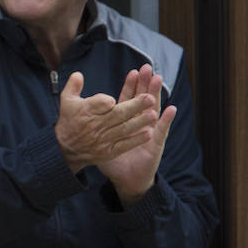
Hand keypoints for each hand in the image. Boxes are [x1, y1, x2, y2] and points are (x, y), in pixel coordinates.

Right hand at [53, 70, 158, 172]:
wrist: (65, 149)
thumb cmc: (69, 120)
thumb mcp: (66, 101)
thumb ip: (73, 86)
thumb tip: (79, 74)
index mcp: (85, 111)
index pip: (97, 104)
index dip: (104, 102)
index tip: (113, 99)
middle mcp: (95, 125)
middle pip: (117, 115)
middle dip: (134, 106)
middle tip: (150, 98)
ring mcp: (102, 139)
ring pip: (124, 129)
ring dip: (140, 122)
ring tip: (153, 114)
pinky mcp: (108, 152)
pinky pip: (124, 145)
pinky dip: (136, 140)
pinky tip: (148, 134)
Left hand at [97, 65, 177, 206]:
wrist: (126, 179)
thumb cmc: (113, 161)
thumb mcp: (98, 143)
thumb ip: (91, 129)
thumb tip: (76, 117)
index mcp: (126, 122)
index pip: (128, 99)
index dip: (131, 86)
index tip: (133, 72)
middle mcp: (140, 123)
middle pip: (143, 99)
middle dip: (145, 84)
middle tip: (147, 68)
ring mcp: (150, 132)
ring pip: (154, 110)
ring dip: (157, 95)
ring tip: (159, 80)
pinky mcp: (156, 144)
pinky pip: (162, 131)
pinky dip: (167, 120)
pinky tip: (171, 109)